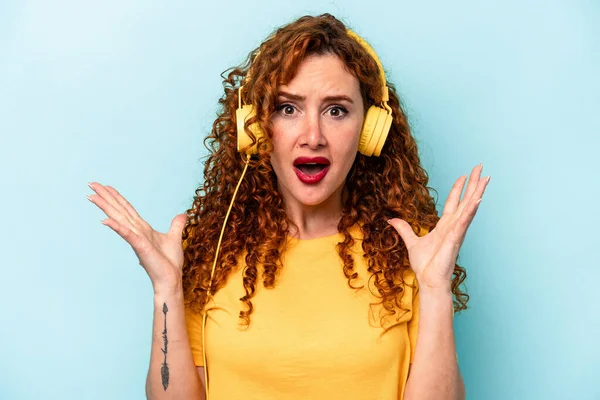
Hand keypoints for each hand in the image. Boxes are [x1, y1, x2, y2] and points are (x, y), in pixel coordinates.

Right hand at [87, 182, 187, 291]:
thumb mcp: (174, 237)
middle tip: (91, 184)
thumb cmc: (169, 262)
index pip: (127, 209)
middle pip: (118, 210)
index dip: (117, 197)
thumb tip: (182, 215)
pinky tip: (105, 220)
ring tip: (92, 196)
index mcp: (142, 228)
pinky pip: (127, 234)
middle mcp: (136, 231)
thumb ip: (176, 225)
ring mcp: (136, 239)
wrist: (170, 278)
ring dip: (106, 207)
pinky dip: (117, 227)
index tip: (106, 186)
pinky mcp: (140, 247)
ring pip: (119, 219)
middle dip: (105, 197)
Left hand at [387, 164, 489, 291]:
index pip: (453, 203)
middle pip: (465, 200)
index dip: (458, 189)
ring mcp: (456, 231)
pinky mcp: (455, 238)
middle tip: (481, 167)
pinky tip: (478, 198)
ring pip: (469, 207)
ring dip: (477, 192)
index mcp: (444, 226)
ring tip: (486, 178)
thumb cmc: (425, 265)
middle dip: (473, 184)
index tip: (464, 175)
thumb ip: (404, 229)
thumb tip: (392, 219)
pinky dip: (471, 210)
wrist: (428, 280)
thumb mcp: (411, 242)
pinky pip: (464, 221)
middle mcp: (453, 226)